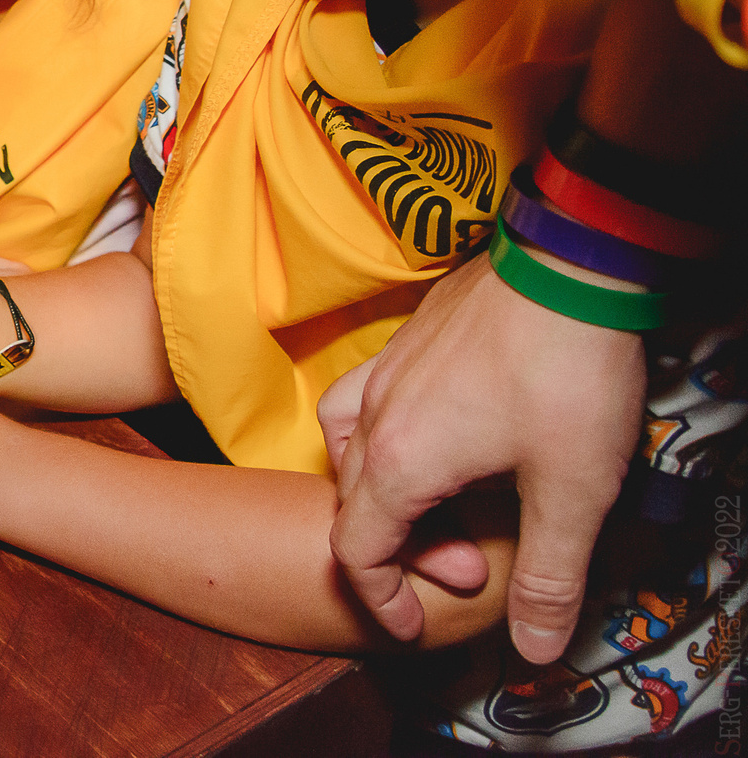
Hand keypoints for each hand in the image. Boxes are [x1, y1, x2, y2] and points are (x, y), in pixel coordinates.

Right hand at [326, 252, 643, 663]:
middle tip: (473, 564)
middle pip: (354, 501)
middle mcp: (375, 416)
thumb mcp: (573, 492)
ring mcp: (386, 371)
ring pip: (346, 442)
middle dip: (404, 550)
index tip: (412, 624)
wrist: (568, 269)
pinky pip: (364, 399)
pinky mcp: (407, 340)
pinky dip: (379, 434)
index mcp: (401, 461)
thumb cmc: (566, 375)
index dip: (382, 597)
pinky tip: (428, 428)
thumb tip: (535, 648)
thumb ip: (549, 576)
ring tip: (428, 500)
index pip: (358, 548)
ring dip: (378, 488)